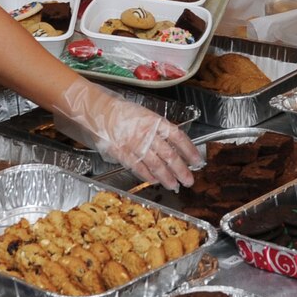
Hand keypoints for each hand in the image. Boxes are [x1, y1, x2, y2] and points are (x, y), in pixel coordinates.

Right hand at [51, 77, 201, 188]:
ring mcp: (135, 145)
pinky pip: (138, 167)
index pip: (178, 137)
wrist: (99, 111)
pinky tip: (155, 181)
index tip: (197, 160)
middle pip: (170, 155)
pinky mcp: (123, 154)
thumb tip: (172, 144)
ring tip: (174, 185)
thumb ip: (158, 129)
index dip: (189, 150)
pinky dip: (148, 176)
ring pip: (156, 164)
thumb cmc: (121, 111)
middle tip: (189, 180)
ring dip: (167, 177)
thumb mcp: (145, 115)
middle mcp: (148, 134)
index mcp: (156, 121)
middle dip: (181, 169)